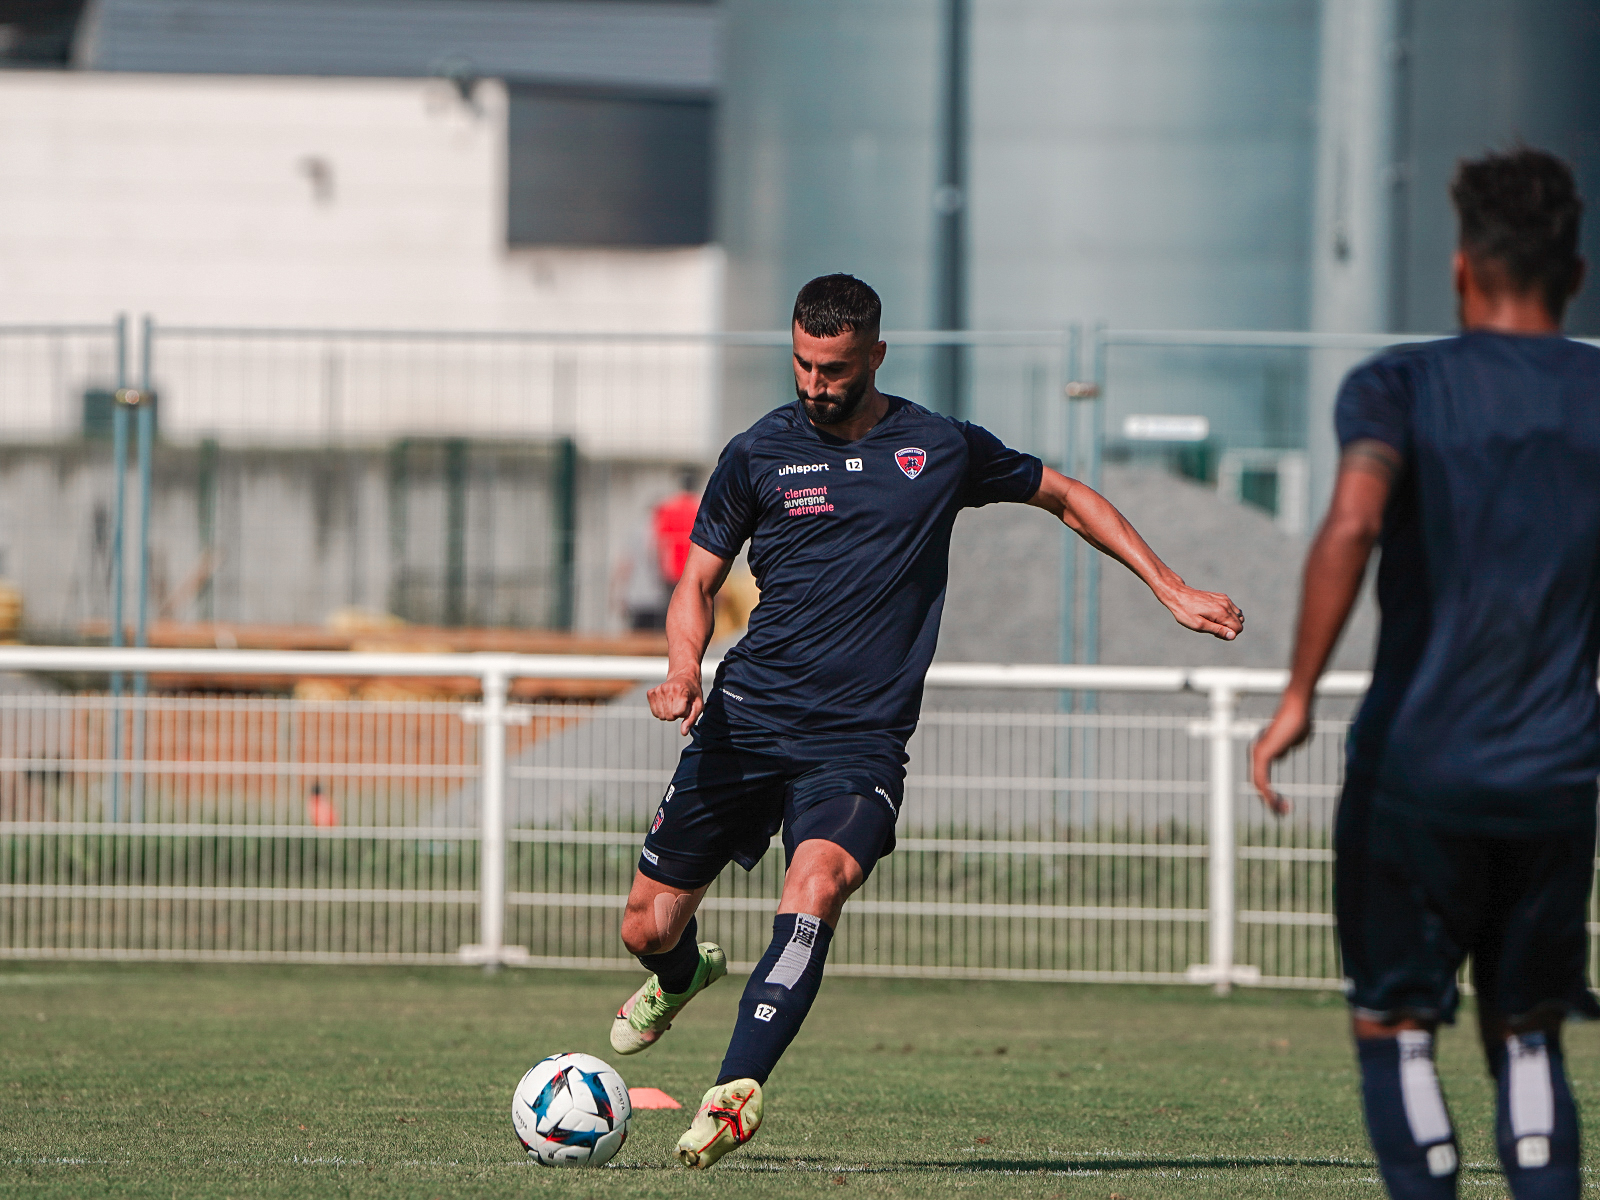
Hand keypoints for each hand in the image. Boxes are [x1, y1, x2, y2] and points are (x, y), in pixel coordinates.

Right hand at [647, 667, 703, 734]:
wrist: (684, 676)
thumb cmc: (693, 692)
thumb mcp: (698, 705)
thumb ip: (691, 719)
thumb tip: (683, 733)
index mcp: (680, 690)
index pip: (678, 713)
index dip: (684, 712)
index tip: (687, 704)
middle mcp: (667, 689)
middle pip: (669, 716)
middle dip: (676, 714)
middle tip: (680, 704)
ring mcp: (657, 690)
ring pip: (660, 716)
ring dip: (668, 713)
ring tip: (674, 703)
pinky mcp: (651, 692)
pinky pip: (654, 712)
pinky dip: (661, 711)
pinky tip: (666, 702)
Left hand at [1161, 584, 1244, 640]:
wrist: (1178, 594)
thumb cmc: (1186, 612)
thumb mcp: (1199, 625)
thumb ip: (1218, 630)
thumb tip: (1233, 636)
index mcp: (1222, 612)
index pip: (1238, 629)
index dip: (1228, 635)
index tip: (1214, 633)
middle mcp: (1226, 604)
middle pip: (1239, 622)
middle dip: (1229, 629)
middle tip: (1212, 628)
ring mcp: (1225, 599)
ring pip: (1238, 615)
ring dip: (1229, 622)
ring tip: (1214, 622)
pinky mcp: (1222, 596)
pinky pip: (1232, 608)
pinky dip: (1227, 614)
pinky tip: (1214, 615)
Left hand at [1251, 696, 1310, 814]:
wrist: (1299, 710)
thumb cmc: (1299, 721)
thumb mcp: (1293, 740)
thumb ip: (1287, 748)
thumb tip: (1284, 753)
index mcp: (1263, 752)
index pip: (1261, 779)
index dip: (1270, 793)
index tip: (1284, 804)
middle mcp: (1256, 753)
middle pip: (1258, 784)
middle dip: (1269, 801)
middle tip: (1282, 812)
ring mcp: (1257, 754)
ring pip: (1258, 784)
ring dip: (1269, 800)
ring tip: (1282, 811)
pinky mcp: (1262, 754)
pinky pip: (1261, 780)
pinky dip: (1268, 793)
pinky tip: (1275, 803)